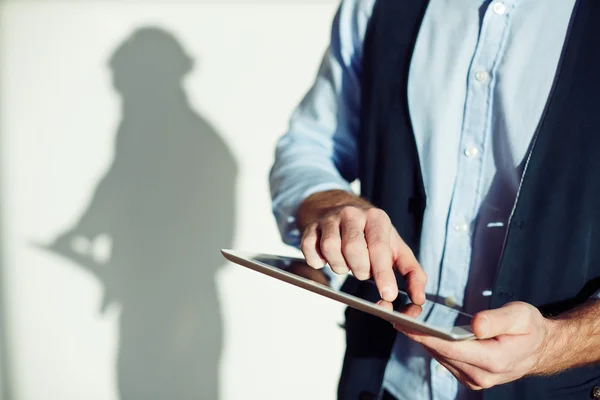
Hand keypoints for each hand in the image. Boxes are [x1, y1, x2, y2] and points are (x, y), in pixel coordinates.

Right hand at [298, 191, 426, 303]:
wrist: (338, 208)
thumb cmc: (370, 234)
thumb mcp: (396, 248)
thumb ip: (412, 273)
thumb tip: (419, 299)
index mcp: (376, 218)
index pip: (379, 247)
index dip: (383, 273)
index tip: (388, 295)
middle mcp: (352, 214)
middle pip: (353, 248)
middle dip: (360, 270)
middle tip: (362, 272)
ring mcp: (329, 220)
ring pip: (331, 249)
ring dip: (339, 266)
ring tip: (346, 264)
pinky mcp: (310, 228)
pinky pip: (309, 250)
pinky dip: (317, 262)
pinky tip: (326, 260)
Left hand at [394, 301, 557, 389]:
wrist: (539, 348)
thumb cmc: (530, 329)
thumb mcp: (521, 316)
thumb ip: (497, 320)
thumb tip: (476, 325)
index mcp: (494, 361)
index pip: (452, 348)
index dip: (427, 335)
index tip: (406, 324)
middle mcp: (481, 375)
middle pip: (441, 353)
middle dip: (419, 334)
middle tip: (398, 315)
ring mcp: (474, 378)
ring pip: (439, 356)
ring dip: (423, 339)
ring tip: (405, 319)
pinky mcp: (468, 375)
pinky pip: (444, 358)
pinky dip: (433, 343)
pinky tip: (422, 329)